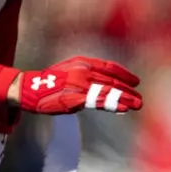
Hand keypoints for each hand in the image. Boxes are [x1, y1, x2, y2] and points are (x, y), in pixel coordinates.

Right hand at [14, 56, 141, 114]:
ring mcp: (80, 84)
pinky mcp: (75, 98)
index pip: (110, 67)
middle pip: (112, 80)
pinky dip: (112, 105)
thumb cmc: (51, 82)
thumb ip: (88, 77)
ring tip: (137, 104)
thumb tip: (105, 88)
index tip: (136, 82)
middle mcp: (84, 71)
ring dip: (125, 98)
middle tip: (140, 98)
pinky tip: (122, 109)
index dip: (125, 74)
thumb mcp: (71, 71)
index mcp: (83, 62)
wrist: (31, 88)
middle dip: (128, 90)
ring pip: (108, 91)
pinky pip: (98, 102)